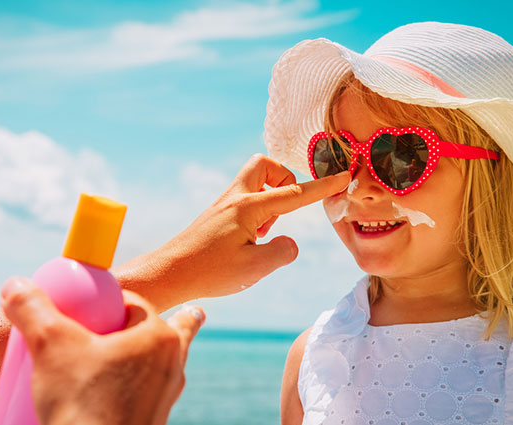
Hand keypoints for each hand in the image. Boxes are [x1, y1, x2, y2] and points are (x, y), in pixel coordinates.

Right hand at [0, 277, 203, 424]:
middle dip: (141, 324)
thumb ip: (33, 310)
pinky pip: (146, 394)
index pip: (132, 303)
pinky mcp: (152, 422)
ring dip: (144, 355)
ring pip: (156, 364)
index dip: (107, 300)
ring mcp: (165, 396)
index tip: (85, 307)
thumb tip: (15, 285)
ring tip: (140, 351)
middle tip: (121, 322)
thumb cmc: (83, 404)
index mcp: (159, 337)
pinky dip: (135, 387)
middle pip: (153, 331)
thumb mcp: (50, 346)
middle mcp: (172, 365)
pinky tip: (120, 393)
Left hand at [114, 154, 349, 311]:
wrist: (169, 273)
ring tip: (263, 234)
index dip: (323, 187)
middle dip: (284, 179)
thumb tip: (290, 242)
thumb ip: (282, 252)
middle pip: (265, 165)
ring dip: (270, 199)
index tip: (344, 176)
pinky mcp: (217, 214)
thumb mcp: (255, 268)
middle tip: (284, 210)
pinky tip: (249, 240)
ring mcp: (224, 204)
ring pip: (254, 181)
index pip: (294, 194)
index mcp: (248, 207)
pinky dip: (257, 212)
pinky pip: (245, 198)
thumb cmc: (209, 271)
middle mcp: (235, 198)